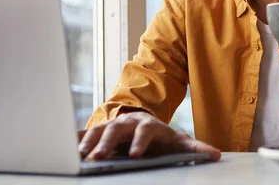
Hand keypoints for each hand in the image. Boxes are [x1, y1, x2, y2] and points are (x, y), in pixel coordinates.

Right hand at [77, 111, 220, 160]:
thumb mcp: (178, 140)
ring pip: (97, 130)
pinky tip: (62, 145)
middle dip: (107, 143)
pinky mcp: (98, 129)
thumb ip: (196, 148)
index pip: (145, 131)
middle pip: (116, 130)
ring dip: (87, 141)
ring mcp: (111, 124)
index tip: (136, 155)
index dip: (140, 142)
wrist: (142, 121)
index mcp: (147, 125)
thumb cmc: (160, 135)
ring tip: (79, 155)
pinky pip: (83, 132)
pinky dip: (73, 137)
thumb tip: (216, 154)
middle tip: (99, 157)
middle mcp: (127, 122)